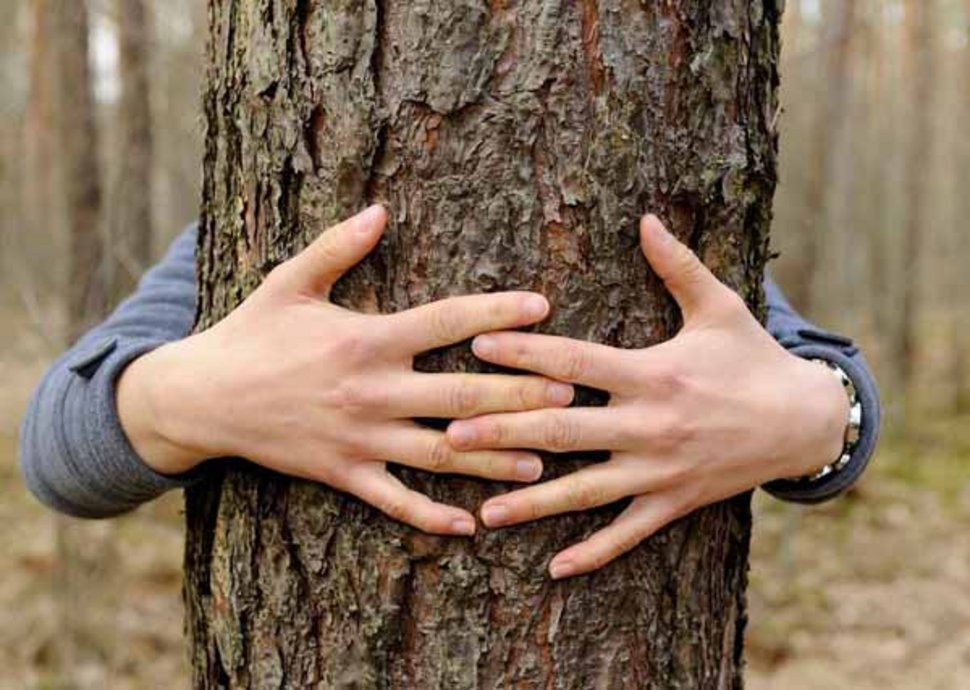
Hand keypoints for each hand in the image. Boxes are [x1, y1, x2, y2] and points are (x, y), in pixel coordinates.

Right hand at [117, 206, 574, 534]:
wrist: (200, 398)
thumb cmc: (251, 333)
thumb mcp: (289, 281)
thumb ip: (338, 246)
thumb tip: (382, 208)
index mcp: (365, 339)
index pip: (445, 321)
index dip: (496, 313)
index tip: (542, 307)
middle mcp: (370, 391)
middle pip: (460, 394)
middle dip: (518, 395)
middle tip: (570, 395)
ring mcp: (358, 438)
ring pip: (439, 453)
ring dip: (493, 459)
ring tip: (542, 464)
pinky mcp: (342, 473)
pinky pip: (394, 500)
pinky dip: (431, 515)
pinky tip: (470, 525)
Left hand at [447, 215, 848, 576]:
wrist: (805, 421)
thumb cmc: (754, 358)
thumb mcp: (720, 306)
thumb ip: (677, 265)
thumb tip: (645, 217)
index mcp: (653, 373)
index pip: (575, 361)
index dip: (525, 351)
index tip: (476, 345)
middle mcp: (651, 424)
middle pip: (564, 429)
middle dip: (505, 434)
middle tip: (450, 437)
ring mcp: (660, 470)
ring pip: (586, 490)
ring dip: (533, 502)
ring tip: (484, 513)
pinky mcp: (674, 503)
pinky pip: (628, 534)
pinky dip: (594, 553)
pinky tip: (554, 569)